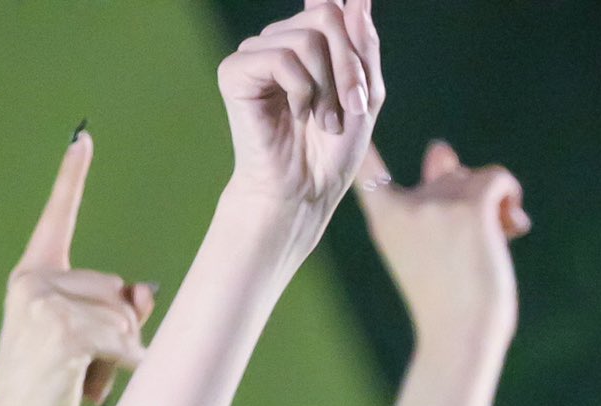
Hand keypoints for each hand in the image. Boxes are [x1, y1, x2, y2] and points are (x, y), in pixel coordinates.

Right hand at [0, 131, 153, 405]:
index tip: (84, 138)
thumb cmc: (48, 385)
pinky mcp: (64, 333)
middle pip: (118, 290)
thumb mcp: (80, 339)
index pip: (57, 218)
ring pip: (125, 320)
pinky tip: (89, 390)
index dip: (72, 177)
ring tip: (81, 379)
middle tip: (82, 366)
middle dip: (118, 332)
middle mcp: (35, 281)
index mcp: (33, 274)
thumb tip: (146, 290)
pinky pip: (123, 344)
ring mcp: (46, 305)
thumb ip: (114, 309)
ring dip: (120, 356)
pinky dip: (122, 370)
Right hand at [218, 1, 383, 216]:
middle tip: (350, 108)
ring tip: (323, 121)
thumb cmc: (332, 153)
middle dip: (348, 66)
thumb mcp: (365, 96)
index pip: (333, 6)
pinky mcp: (235, 70)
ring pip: (307, 37)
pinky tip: (297, 115)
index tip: (359, 70)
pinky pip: (282, 57)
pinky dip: (301, 91)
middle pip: (326, 15)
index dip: (353, 25)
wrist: (304, 193)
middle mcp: (279, 39)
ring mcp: (256, 52)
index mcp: (307, 41)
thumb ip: (365, 46)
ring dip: (327, 87)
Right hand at [356, 138, 528, 340]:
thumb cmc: (447, 306)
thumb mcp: (426, 250)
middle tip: (484, 233)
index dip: (365, 138)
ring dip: (495, 200)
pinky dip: (511, 194)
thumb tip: (441, 149)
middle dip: (468, 194)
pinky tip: (514, 224)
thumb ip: (433, 200)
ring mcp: (437, 203)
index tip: (353, 108)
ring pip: (475, 175)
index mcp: (384, 219)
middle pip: (444, 169)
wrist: (460, 339)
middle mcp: (406, 203)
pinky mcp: (470, 206)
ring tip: (505, 233)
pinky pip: (498, 177)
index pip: (369, 166)